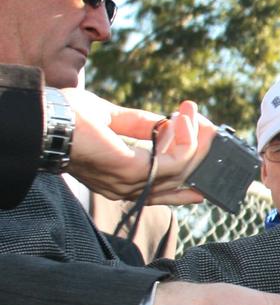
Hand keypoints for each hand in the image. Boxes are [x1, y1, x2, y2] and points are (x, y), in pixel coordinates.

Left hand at [62, 92, 216, 204]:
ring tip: (193, 115)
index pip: (163, 187)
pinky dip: (185, 140)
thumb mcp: (110, 117)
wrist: (48, 118)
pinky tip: (183, 121)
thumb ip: (138, 123)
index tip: (201, 145)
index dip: (186, 169)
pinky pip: (175, 161)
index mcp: (118, 180)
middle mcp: (126, 189)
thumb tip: (165, 122)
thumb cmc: (68, 116)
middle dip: (197, 151)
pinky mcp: (134, 171)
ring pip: (181, 169)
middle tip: (207, 127)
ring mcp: (131, 183)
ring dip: (193, 139)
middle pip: (178, 179)